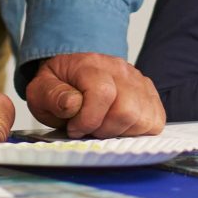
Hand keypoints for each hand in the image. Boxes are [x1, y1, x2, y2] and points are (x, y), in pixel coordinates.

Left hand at [25, 53, 164, 137]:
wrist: (71, 73)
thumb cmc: (58, 85)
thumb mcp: (41, 90)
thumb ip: (53, 96)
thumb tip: (72, 104)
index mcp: (90, 65)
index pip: (103, 93)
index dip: (87, 120)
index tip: (74, 128)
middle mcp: (119, 69)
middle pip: (127, 110)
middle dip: (104, 130)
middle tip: (88, 129)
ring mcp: (137, 80)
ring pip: (143, 118)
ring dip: (120, 132)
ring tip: (103, 127)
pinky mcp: (149, 94)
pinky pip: (155, 120)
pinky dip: (138, 131)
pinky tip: (118, 127)